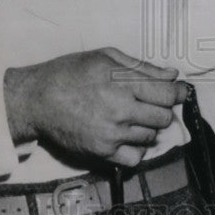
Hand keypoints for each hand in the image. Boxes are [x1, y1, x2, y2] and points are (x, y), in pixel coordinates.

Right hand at [3, 47, 188, 166]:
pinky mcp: (102, 153)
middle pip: (164, 117)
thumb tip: (172, 75)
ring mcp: (112, 134)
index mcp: (122, 83)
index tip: (178, 92)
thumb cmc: (69, 73)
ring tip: (130, 117)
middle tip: (149, 103)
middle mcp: (120, 110)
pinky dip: (136, 148)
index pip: (168, 94)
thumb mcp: (105, 57)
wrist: (36, 100)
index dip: (178, 92)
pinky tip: (126, 137)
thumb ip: (142, 67)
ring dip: (147, 127)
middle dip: (162, 109)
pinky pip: (135, 158)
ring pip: (151, 137)